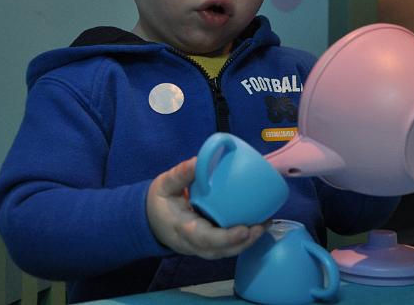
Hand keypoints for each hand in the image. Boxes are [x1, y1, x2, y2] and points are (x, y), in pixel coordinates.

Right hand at [146, 157, 265, 258]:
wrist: (149, 220)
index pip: (204, 238)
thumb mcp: (165, 185)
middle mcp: (191, 243)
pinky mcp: (207, 245)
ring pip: (225, 253)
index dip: (225, 237)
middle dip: (242, 243)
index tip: (244, 229)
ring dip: (246, 243)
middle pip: (219, 251)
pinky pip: (225, 247)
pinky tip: (258, 226)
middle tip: (261, 226)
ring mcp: (199, 247)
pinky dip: (242, 240)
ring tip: (264, 225)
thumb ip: (181, 173)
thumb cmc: (159, 201)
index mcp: (181, 228)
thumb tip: (199, 160)